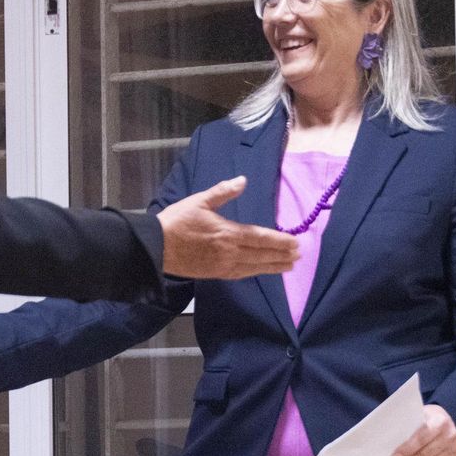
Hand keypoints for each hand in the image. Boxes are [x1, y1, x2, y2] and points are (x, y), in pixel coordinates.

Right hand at [156, 176, 299, 280]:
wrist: (157, 247)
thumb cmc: (177, 221)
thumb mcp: (199, 201)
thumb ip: (223, 191)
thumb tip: (243, 181)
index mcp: (227, 233)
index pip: (260, 237)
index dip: (279, 241)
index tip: (295, 242)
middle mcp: (229, 252)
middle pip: (261, 254)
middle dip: (281, 255)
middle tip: (298, 255)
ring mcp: (223, 265)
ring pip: (254, 267)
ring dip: (273, 266)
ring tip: (288, 266)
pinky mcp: (215, 273)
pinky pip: (241, 274)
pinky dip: (255, 272)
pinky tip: (262, 271)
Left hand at [385, 405, 455, 455]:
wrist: (445, 420)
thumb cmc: (426, 417)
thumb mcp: (418, 414)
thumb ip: (408, 424)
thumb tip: (386, 439)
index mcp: (440, 421)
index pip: (422, 437)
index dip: (407, 449)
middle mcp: (450, 435)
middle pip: (425, 454)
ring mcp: (455, 448)